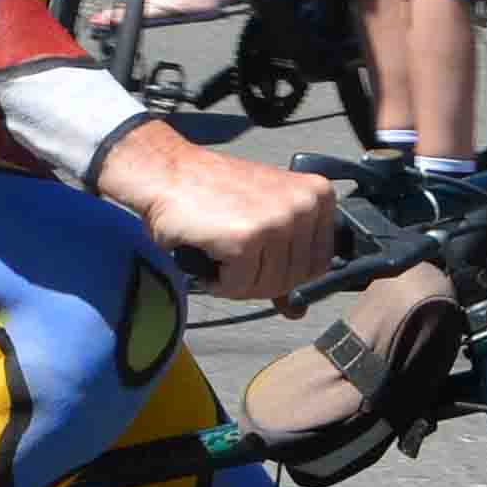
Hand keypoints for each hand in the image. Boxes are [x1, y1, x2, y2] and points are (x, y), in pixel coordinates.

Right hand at [93, 124, 341, 304]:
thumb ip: (284, 266)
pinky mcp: (248, 238)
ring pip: (267, 287)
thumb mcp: (262, 222)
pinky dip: (217, 282)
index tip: (260, 258)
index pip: (319, 265)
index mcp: (317, 196)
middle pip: (293, 280)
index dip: (284, 272)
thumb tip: (297, 311)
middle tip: (232, 258)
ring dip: (235, 281)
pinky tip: (208, 253)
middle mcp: (305, 205)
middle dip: (257, 280)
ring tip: (219, 251)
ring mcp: (279, 221)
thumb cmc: (212, 193)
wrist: (168, 174)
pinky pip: (238, 287)